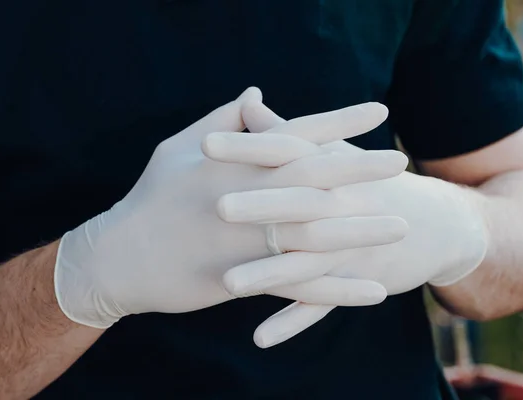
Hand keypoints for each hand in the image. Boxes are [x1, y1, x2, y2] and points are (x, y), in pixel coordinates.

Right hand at [54, 88, 409, 328]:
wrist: (119, 257)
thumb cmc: (149, 196)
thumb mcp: (178, 147)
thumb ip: (222, 120)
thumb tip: (255, 94)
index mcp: (235, 164)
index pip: (298, 135)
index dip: (339, 123)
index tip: (378, 112)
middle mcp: (248, 199)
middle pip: (317, 181)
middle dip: (362, 169)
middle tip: (401, 161)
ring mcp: (248, 241)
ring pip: (317, 235)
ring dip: (363, 230)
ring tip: (403, 224)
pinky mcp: (245, 280)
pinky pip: (301, 287)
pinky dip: (339, 290)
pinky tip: (373, 291)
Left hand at [212, 100, 488, 346]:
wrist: (431, 222)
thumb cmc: (368, 182)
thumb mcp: (332, 152)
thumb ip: (285, 131)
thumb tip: (246, 101)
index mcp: (328, 169)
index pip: (285, 152)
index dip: (246, 148)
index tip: (204, 144)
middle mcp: (339, 206)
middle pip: (297, 204)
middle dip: (259, 205)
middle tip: (216, 207)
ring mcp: (349, 247)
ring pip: (305, 262)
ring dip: (269, 274)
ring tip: (228, 285)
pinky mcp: (356, 280)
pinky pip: (322, 304)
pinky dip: (294, 321)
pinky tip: (260, 338)